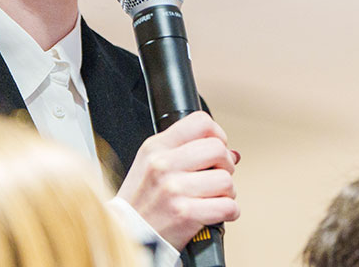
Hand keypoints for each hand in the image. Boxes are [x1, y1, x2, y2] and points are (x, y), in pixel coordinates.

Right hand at [117, 111, 239, 248]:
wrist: (126, 237)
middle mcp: (163, 164)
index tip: (216, 149)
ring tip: (214, 198)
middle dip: (226, 165)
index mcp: (155, 147)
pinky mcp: (184, 214)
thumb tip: (232, 152)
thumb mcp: (151, 165)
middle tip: (217, 176)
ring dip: (227, 192)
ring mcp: (173, 189)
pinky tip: (217, 213)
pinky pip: (228, 206)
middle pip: (218, 149)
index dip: (217, 135)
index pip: (200, 121)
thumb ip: (186, 152)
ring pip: (226, 179)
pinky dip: (229, 212)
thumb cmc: (141, 203)